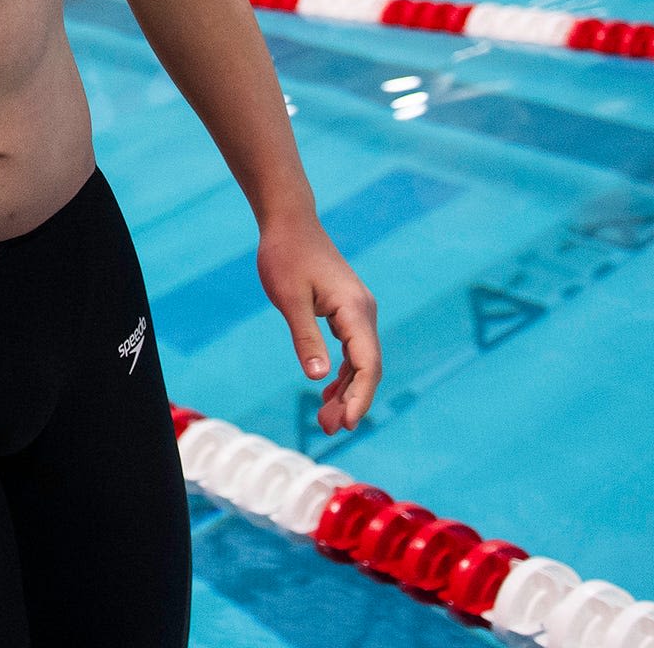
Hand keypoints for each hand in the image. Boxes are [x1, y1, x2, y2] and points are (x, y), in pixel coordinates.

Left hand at [258, 213, 380, 433]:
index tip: (349, 424)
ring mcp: (357, 311)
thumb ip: (306, 338)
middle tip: (328, 429)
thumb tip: (319, 378)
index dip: (360, 397)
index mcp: (355, 310)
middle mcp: (364, 312)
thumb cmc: (286, 256)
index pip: (367, 364)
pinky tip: (326, 392)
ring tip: (325, 420)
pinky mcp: (346, 311)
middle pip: (367, 367)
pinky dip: (340, 373)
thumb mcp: (290, 299)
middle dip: (352, 401)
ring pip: (360, 361)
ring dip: (345, 391)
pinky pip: (351, 349)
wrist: (289, 223)